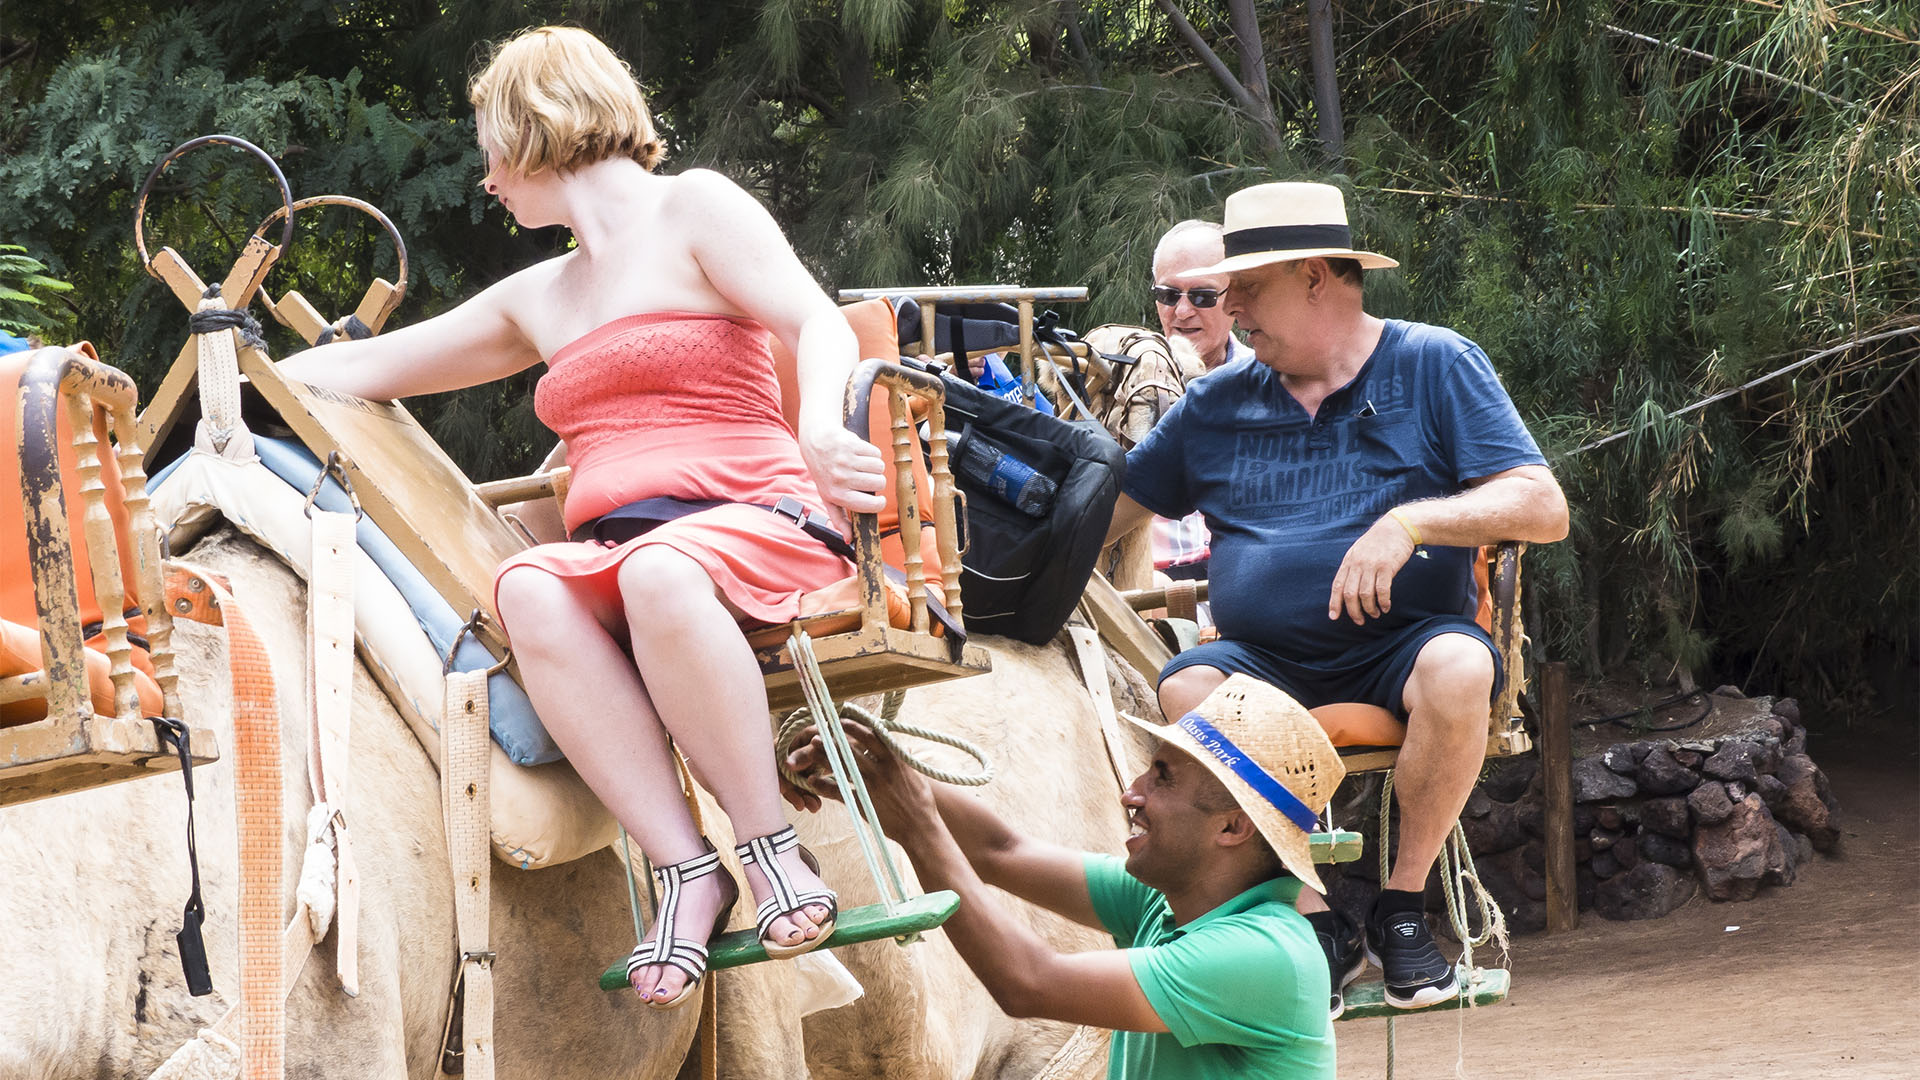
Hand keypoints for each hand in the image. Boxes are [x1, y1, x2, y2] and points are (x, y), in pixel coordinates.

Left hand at [782, 717, 937, 836]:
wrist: (920, 828)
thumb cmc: (921, 801)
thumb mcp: (916, 774)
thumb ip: (906, 759)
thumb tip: (905, 746)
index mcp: (895, 760)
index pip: (871, 736)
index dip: (854, 726)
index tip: (841, 720)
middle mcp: (881, 770)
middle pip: (852, 748)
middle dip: (833, 738)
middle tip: (819, 729)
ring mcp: (870, 786)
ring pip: (842, 766)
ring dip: (824, 756)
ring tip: (811, 747)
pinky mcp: (862, 803)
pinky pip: (838, 791)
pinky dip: (823, 785)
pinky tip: (812, 781)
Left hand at [798, 419, 886, 537]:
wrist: (815, 442)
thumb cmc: (824, 473)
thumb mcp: (828, 498)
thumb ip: (840, 519)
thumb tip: (850, 540)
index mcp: (836, 495)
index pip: (871, 506)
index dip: (879, 504)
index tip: (878, 501)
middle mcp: (841, 478)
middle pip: (879, 484)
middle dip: (877, 482)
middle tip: (864, 478)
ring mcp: (846, 461)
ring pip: (880, 468)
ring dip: (875, 467)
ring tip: (862, 466)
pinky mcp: (851, 444)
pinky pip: (876, 453)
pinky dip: (872, 454)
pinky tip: (860, 454)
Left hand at [1328, 513, 1417, 624]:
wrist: (1397, 527)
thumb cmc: (1377, 542)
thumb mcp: (1358, 551)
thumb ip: (1352, 568)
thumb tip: (1347, 589)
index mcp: (1349, 561)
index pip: (1337, 586)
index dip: (1335, 603)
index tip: (1334, 617)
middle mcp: (1358, 564)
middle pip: (1350, 594)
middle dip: (1353, 611)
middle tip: (1359, 621)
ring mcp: (1372, 565)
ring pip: (1366, 595)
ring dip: (1370, 609)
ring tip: (1375, 615)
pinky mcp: (1387, 567)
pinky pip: (1382, 590)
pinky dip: (1383, 602)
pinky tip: (1386, 607)